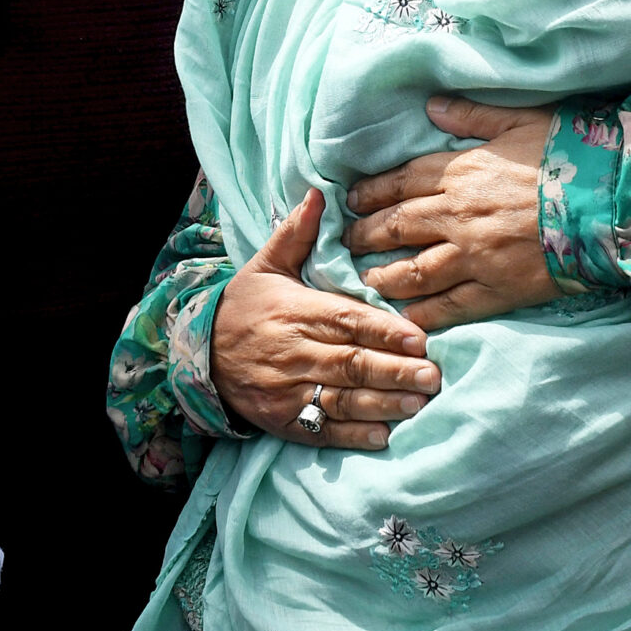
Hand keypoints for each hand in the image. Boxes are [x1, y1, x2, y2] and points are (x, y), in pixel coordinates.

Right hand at [211, 188, 441, 447]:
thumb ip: (297, 233)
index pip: (346, 321)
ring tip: (419, 404)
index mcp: (295, 312)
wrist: (197, 355)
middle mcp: (293, 353)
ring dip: (382, 404)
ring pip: (341, 399)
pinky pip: (321, 430)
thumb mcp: (265, 265)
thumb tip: (319, 194)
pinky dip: (352, 435)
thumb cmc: (244, 306)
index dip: (383, 330)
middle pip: (350, 363)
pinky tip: (383, 436)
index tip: (419, 336)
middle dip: (394, 370)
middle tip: (433, 374)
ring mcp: (286, 391)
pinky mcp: (282, 421)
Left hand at [345, 96, 557, 331]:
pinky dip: (419, 315)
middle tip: (346, 243)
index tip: (350, 201)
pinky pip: (446, 307)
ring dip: (380, 277)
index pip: (399, 182)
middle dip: (364, 237)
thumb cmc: (570, 155)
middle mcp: (457, 216)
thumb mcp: (519, 120)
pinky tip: (401, 319)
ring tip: (363, 281)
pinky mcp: (494, 290)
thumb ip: (471, 116)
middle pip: (395, 227)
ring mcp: (473, 257)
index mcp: (461, 172)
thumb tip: (431, 107)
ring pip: (410, 272)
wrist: (610, 204)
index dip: (369, 193)